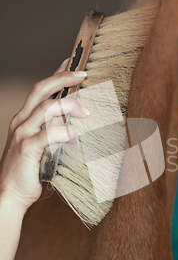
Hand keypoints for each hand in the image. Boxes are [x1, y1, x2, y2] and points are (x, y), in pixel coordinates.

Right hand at [0, 59, 89, 212]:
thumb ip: (53, 132)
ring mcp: (22, 135)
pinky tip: (75, 136)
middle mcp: (21, 122)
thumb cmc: (28, 172)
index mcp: (23, 119)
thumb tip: (74, 121)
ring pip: (45, 108)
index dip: (56, 74)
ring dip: (69, 105)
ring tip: (86, 111)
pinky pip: (48, 134)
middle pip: (41, 90)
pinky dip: (64, 132)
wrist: (9, 195)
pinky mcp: (27, 149)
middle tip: (83, 74)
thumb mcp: (41, 146)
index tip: (73, 64)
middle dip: (62, 78)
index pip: (40, 89)